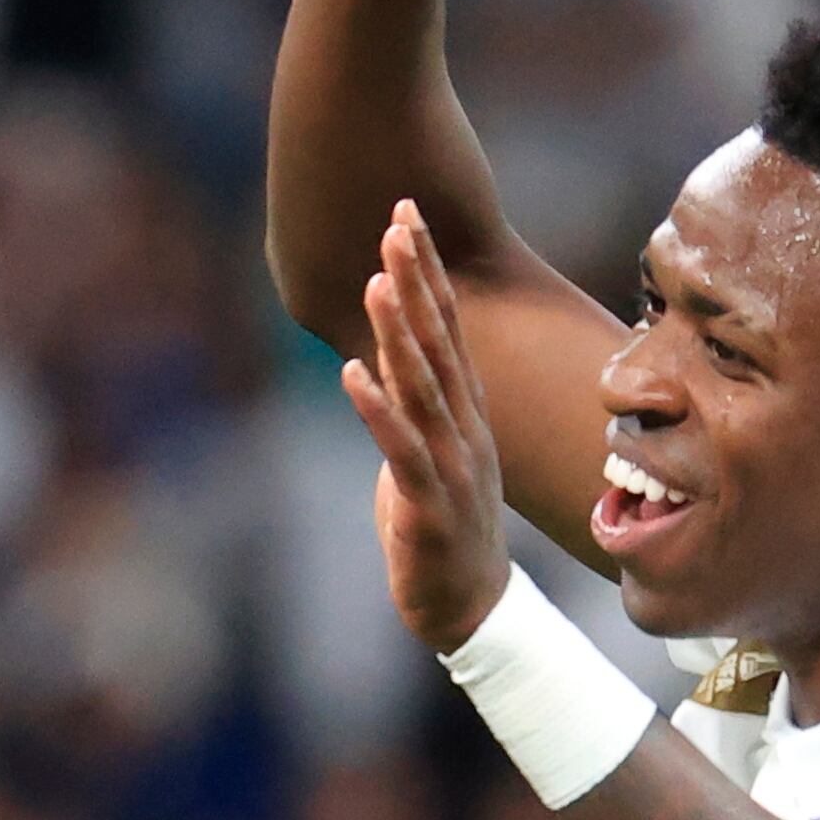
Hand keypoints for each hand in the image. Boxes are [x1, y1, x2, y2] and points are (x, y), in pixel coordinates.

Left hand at [343, 200, 514, 648]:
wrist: (469, 605)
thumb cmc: (441, 523)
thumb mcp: (428, 449)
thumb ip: (413, 403)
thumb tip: (384, 358)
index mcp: (463, 410)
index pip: (447, 325)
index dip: (427, 269)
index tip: (407, 214)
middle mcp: (464, 426)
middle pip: (439, 340)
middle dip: (417, 278)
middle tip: (398, 220)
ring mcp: (451, 464)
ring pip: (422, 386)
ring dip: (399, 330)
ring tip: (377, 280)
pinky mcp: (427, 504)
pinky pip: (399, 449)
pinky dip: (375, 409)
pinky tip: (350, 372)